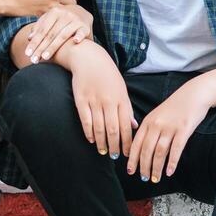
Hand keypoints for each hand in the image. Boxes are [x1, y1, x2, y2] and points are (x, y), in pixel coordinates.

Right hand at [4, 0, 78, 16]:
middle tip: (67, 4)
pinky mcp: (45, 16)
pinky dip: (57, 18)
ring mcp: (50, 7)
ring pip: (67, 12)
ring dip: (66, 12)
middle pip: (73, 2)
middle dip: (71, 3)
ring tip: (62, 11)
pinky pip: (57, 18)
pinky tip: (54, 17)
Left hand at [23, 3, 93, 63]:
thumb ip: (40, 27)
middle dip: (41, 48)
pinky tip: (75, 41)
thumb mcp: (50, 19)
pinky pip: (82, 32)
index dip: (34, 42)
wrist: (82, 13)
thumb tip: (29, 38)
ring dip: (53, 47)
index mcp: (54, 12)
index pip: (42, 30)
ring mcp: (75, 20)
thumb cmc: (62, 20)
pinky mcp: (85, 27)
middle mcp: (65, 15)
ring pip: (63, 35)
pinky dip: (79, 36)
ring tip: (45, 58)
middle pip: (50, 34)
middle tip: (34, 60)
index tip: (27, 54)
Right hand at [67, 42, 137, 158]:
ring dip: (102, 142)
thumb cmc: (108, 75)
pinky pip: (85, 120)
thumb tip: (134, 126)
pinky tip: (91, 140)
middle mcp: (109, 101)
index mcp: (121, 99)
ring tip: (103, 151)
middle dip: (115, 146)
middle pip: (113, 130)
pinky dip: (89, 132)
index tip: (127, 153)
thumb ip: (127, 109)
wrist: (89, 59)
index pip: (126, 126)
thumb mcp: (122, 90)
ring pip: (99, 127)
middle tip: (114, 156)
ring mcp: (94, 101)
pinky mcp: (81, 100)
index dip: (127, 142)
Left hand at [127, 81, 212, 182]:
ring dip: (156, 167)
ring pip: (159, 152)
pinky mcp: (183, 130)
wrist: (194, 94)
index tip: (130, 171)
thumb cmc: (176, 107)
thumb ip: (150, 130)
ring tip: (155, 178)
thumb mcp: (158, 115)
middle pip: (146, 150)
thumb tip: (144, 150)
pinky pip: (176, 149)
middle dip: (143, 166)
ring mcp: (170, 127)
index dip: (132, 159)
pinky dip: (172, 162)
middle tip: (143, 178)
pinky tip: (170, 172)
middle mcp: (156, 125)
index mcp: (148, 122)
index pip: (136, 143)